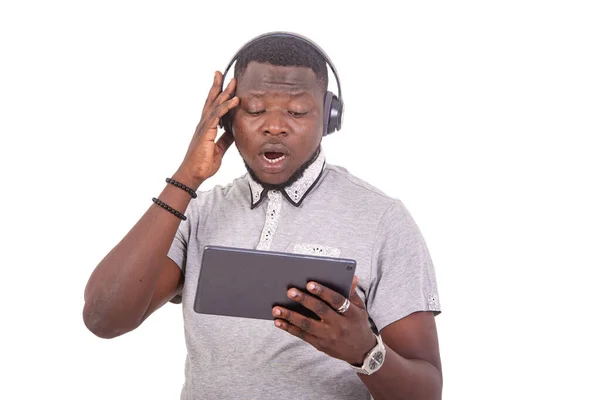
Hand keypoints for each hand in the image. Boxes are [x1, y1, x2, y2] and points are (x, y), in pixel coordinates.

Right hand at [174, 71, 239, 188]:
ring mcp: (204, 127)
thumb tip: (233, 132)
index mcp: (206, 128)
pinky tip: (234, 100)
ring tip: (232, 81)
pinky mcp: (206, 132)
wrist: (194, 174)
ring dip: (224, 92)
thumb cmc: (203, 164)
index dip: (218, 95)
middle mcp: (204, 124)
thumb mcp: (219, 150)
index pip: (212, 107)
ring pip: (215, 105)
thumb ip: (226, 139)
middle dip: (217, 86)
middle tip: (222, 73)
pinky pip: (217, 116)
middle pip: (211, 100)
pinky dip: (226, 107)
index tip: (223, 84)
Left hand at [272, 276, 377, 365]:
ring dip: (290, 316)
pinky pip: (303, 336)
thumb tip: (350, 276)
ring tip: (276, 309)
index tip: (310, 283)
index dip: (323, 292)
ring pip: (307, 325)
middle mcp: (339, 325)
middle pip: (320, 311)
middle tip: (289, 291)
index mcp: (351, 314)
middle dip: (304, 300)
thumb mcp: (360, 308)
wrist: (362, 352)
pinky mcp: (320, 345)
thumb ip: (352, 293)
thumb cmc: (358, 324)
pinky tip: (279, 322)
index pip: (337, 300)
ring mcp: (329, 336)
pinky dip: (289, 328)